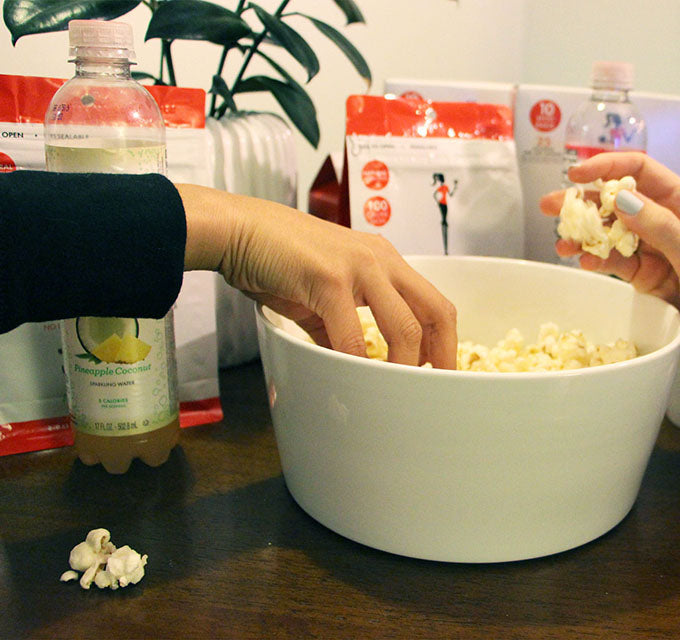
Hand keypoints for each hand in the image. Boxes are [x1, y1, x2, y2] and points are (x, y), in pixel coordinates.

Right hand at [178, 184, 457, 368]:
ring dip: (404, 367)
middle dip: (443, 355)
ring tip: (396, 393)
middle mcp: (380, 259)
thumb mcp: (320, 293)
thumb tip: (349, 363)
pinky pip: (353, 334)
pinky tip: (352, 381)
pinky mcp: (329, 278)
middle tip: (437, 388)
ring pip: (405, 326)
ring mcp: (358, 266)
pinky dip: (356, 363)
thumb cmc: (275, 257)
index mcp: (383, 260)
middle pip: (435, 311)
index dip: (443, 341)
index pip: (432, 302)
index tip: (438, 371)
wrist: (236, 229)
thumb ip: (340, 327)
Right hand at [539, 152, 679, 371]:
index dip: (607, 167)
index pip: (641, 172)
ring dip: (585, 235)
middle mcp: (668, 222)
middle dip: (584, 202)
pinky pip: (615, 263)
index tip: (576, 174)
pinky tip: (584, 262)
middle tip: (551, 207)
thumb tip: (621, 199)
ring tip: (562, 243)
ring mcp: (656, 250)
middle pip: (618, 201)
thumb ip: (660, 229)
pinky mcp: (647, 278)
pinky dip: (597, 260)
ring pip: (611, 233)